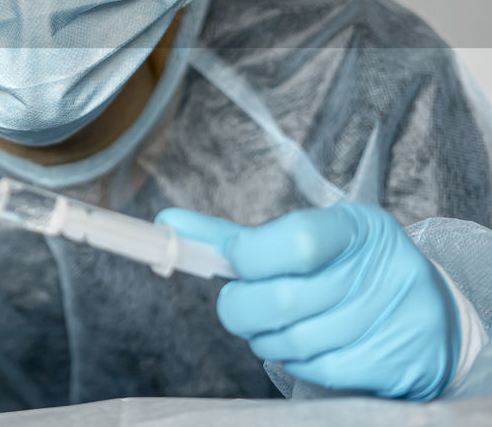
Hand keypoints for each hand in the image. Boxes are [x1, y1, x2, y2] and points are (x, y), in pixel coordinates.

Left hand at [156, 202, 460, 399]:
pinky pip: (316, 371)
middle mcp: (383, 271)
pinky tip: (308, 344)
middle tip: (240, 301)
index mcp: (357, 228)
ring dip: (266, 336)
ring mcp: (394, 321)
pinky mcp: (396, 365)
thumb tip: (167, 224)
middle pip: (281, 300)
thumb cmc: (347, 268)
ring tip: (277, 323)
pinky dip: (297, 361)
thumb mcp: (306, 236)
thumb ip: (235, 236)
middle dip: (242, 306)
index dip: (247, 256)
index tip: (232, 261)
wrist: (428, 314)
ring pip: (291, 341)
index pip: (293, 242)